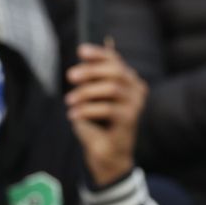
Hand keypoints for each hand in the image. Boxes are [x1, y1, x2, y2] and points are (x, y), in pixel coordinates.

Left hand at [65, 44, 145, 187]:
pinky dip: (87, 110)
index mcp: (129, 80)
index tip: (80, 51)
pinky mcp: (130, 119)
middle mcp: (136, 88)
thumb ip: (89, 82)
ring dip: (86, 92)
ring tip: (69, 101)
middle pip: (115, 70)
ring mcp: (136, 103)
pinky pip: (107, 108)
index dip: (98, 54)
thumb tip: (78, 67)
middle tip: (70, 77)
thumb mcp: (90, 99)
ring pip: (111, 88)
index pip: (115, 60)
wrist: (106, 152)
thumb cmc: (97, 123)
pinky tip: (73, 115)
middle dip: (90, 71)